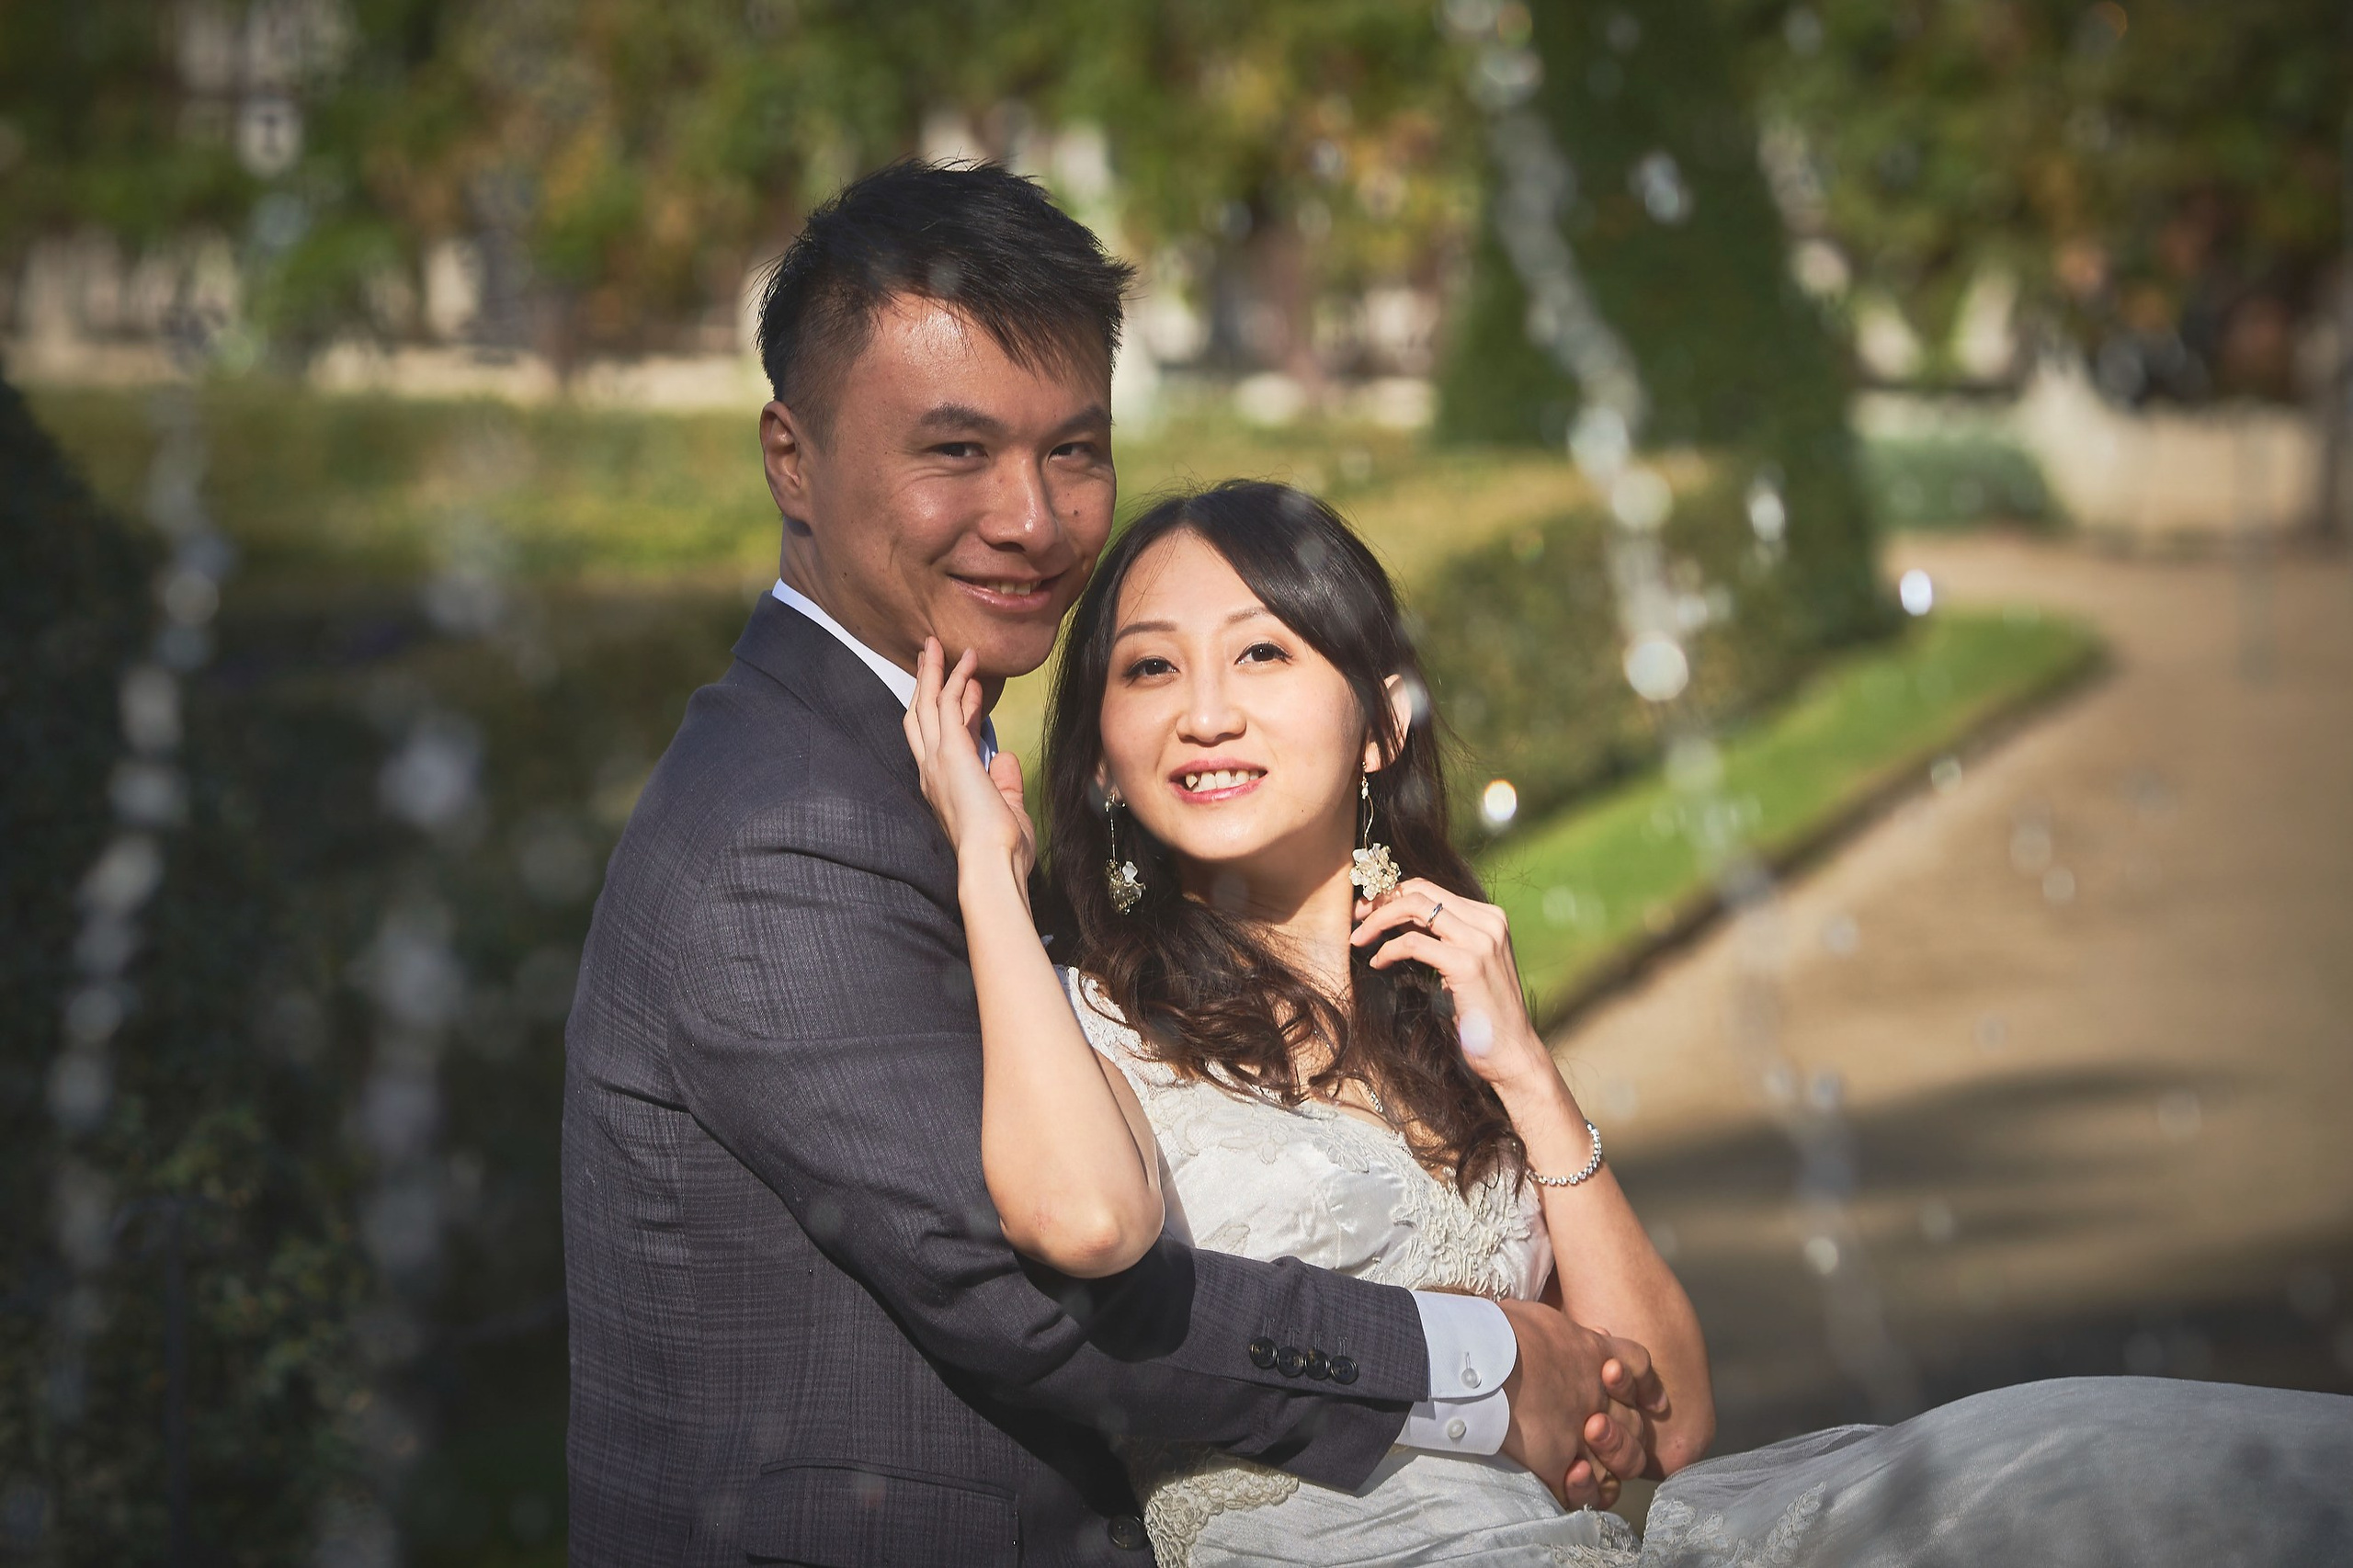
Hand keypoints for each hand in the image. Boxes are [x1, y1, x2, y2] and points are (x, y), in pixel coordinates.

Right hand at [902, 637, 1033, 880]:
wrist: (993, 864)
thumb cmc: (1002, 850)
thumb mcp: (1006, 808)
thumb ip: (1004, 782)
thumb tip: (1006, 758)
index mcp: (941, 787)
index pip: (943, 739)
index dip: (954, 709)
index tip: (970, 688)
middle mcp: (932, 771)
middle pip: (920, 716)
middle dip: (925, 685)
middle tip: (929, 656)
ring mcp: (938, 760)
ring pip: (928, 705)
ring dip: (934, 672)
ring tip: (937, 645)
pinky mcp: (951, 752)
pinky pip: (949, 705)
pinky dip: (956, 679)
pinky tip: (967, 660)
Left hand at [1350, 879, 1552, 1097]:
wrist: (1513, 1052)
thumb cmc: (1483, 1014)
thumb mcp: (1464, 964)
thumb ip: (1441, 937)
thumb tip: (1396, 918)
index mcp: (1489, 917)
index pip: (1431, 888)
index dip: (1393, 894)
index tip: (1367, 911)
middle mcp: (1489, 922)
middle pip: (1420, 891)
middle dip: (1381, 901)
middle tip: (1356, 920)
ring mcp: (1480, 941)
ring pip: (1414, 908)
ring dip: (1379, 921)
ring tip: (1358, 939)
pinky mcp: (1467, 964)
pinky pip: (1413, 943)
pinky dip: (1388, 949)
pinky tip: (1377, 962)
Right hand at [1496, 1298, 1661, 1509]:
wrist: (1479, 1361)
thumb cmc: (1498, 1331)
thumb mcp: (1538, 1316)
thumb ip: (1560, 1332)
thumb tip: (1562, 1335)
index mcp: (1594, 1353)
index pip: (1638, 1367)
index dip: (1642, 1385)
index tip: (1639, 1395)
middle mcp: (1598, 1395)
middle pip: (1635, 1424)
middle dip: (1622, 1433)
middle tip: (1592, 1426)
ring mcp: (1581, 1433)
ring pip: (1623, 1464)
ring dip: (1608, 1466)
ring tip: (1581, 1461)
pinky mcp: (1557, 1462)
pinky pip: (1584, 1492)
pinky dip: (1580, 1491)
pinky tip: (1566, 1479)